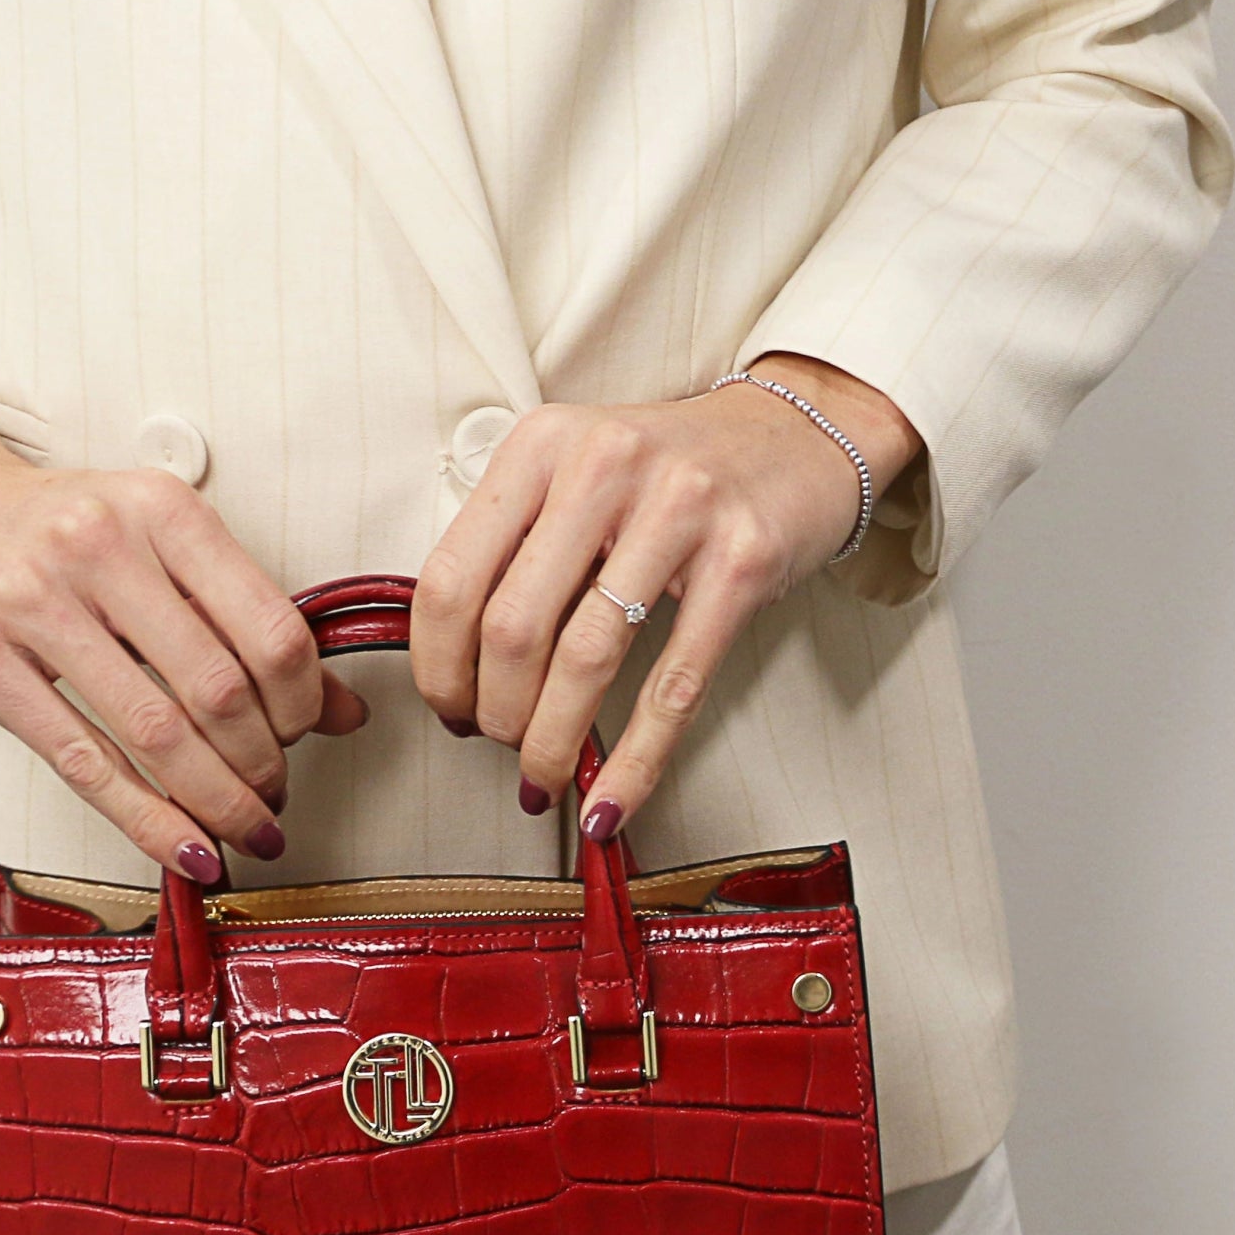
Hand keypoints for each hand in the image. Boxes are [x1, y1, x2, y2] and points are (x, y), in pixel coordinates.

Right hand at [0, 391, 368, 880]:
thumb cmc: (53, 529)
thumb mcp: (156, 544)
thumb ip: (245, 618)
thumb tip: (346, 712)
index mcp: (162, 511)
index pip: (271, 630)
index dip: (305, 707)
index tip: (307, 738)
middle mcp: (100, 547)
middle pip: (220, 691)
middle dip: (264, 767)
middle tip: (276, 800)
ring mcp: (32, 603)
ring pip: (157, 735)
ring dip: (218, 804)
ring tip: (246, 834)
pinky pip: (85, 764)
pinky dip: (149, 821)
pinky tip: (188, 850)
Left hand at [409, 353, 921, 840]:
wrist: (797, 432)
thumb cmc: (671, 471)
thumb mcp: (575, 475)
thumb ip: (514, 547)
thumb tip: (456, 666)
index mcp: (541, 445)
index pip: (450, 578)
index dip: (437, 666)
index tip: (448, 708)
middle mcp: (604, 465)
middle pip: (510, 628)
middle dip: (493, 713)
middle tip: (498, 742)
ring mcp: (680, 510)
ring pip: (585, 660)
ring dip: (551, 743)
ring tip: (545, 776)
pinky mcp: (742, 561)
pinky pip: (673, 687)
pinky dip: (635, 762)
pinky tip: (610, 802)